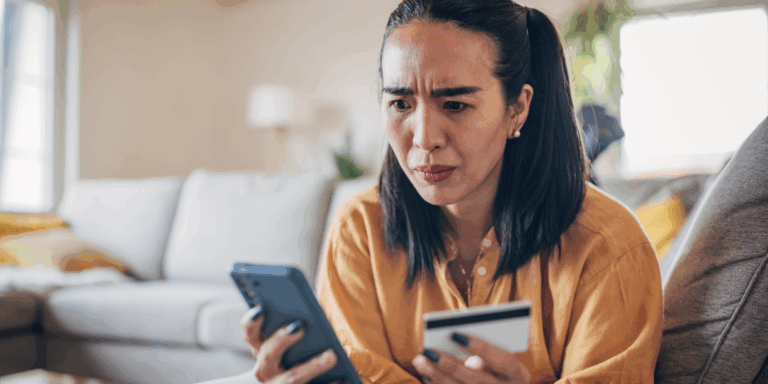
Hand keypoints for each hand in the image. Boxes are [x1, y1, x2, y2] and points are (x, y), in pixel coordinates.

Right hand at [241, 306, 337, 383]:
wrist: (295, 383)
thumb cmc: (300, 354)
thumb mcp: (294, 340)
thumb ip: (298, 325)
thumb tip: (314, 315)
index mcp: (261, 348)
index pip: (250, 333)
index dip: (252, 322)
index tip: (261, 309)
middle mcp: (264, 369)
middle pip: (268, 354)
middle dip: (282, 339)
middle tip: (300, 326)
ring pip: (291, 378)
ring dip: (312, 366)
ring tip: (331, 355)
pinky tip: (342, 377)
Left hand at [411, 333, 530, 383]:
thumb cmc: (498, 366)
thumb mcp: (499, 359)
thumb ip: (485, 349)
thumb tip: (457, 339)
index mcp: (519, 376)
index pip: (504, 360)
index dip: (481, 347)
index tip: (456, 334)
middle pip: (479, 381)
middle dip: (451, 365)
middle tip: (429, 350)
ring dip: (437, 376)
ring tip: (420, 359)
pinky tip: (426, 373)